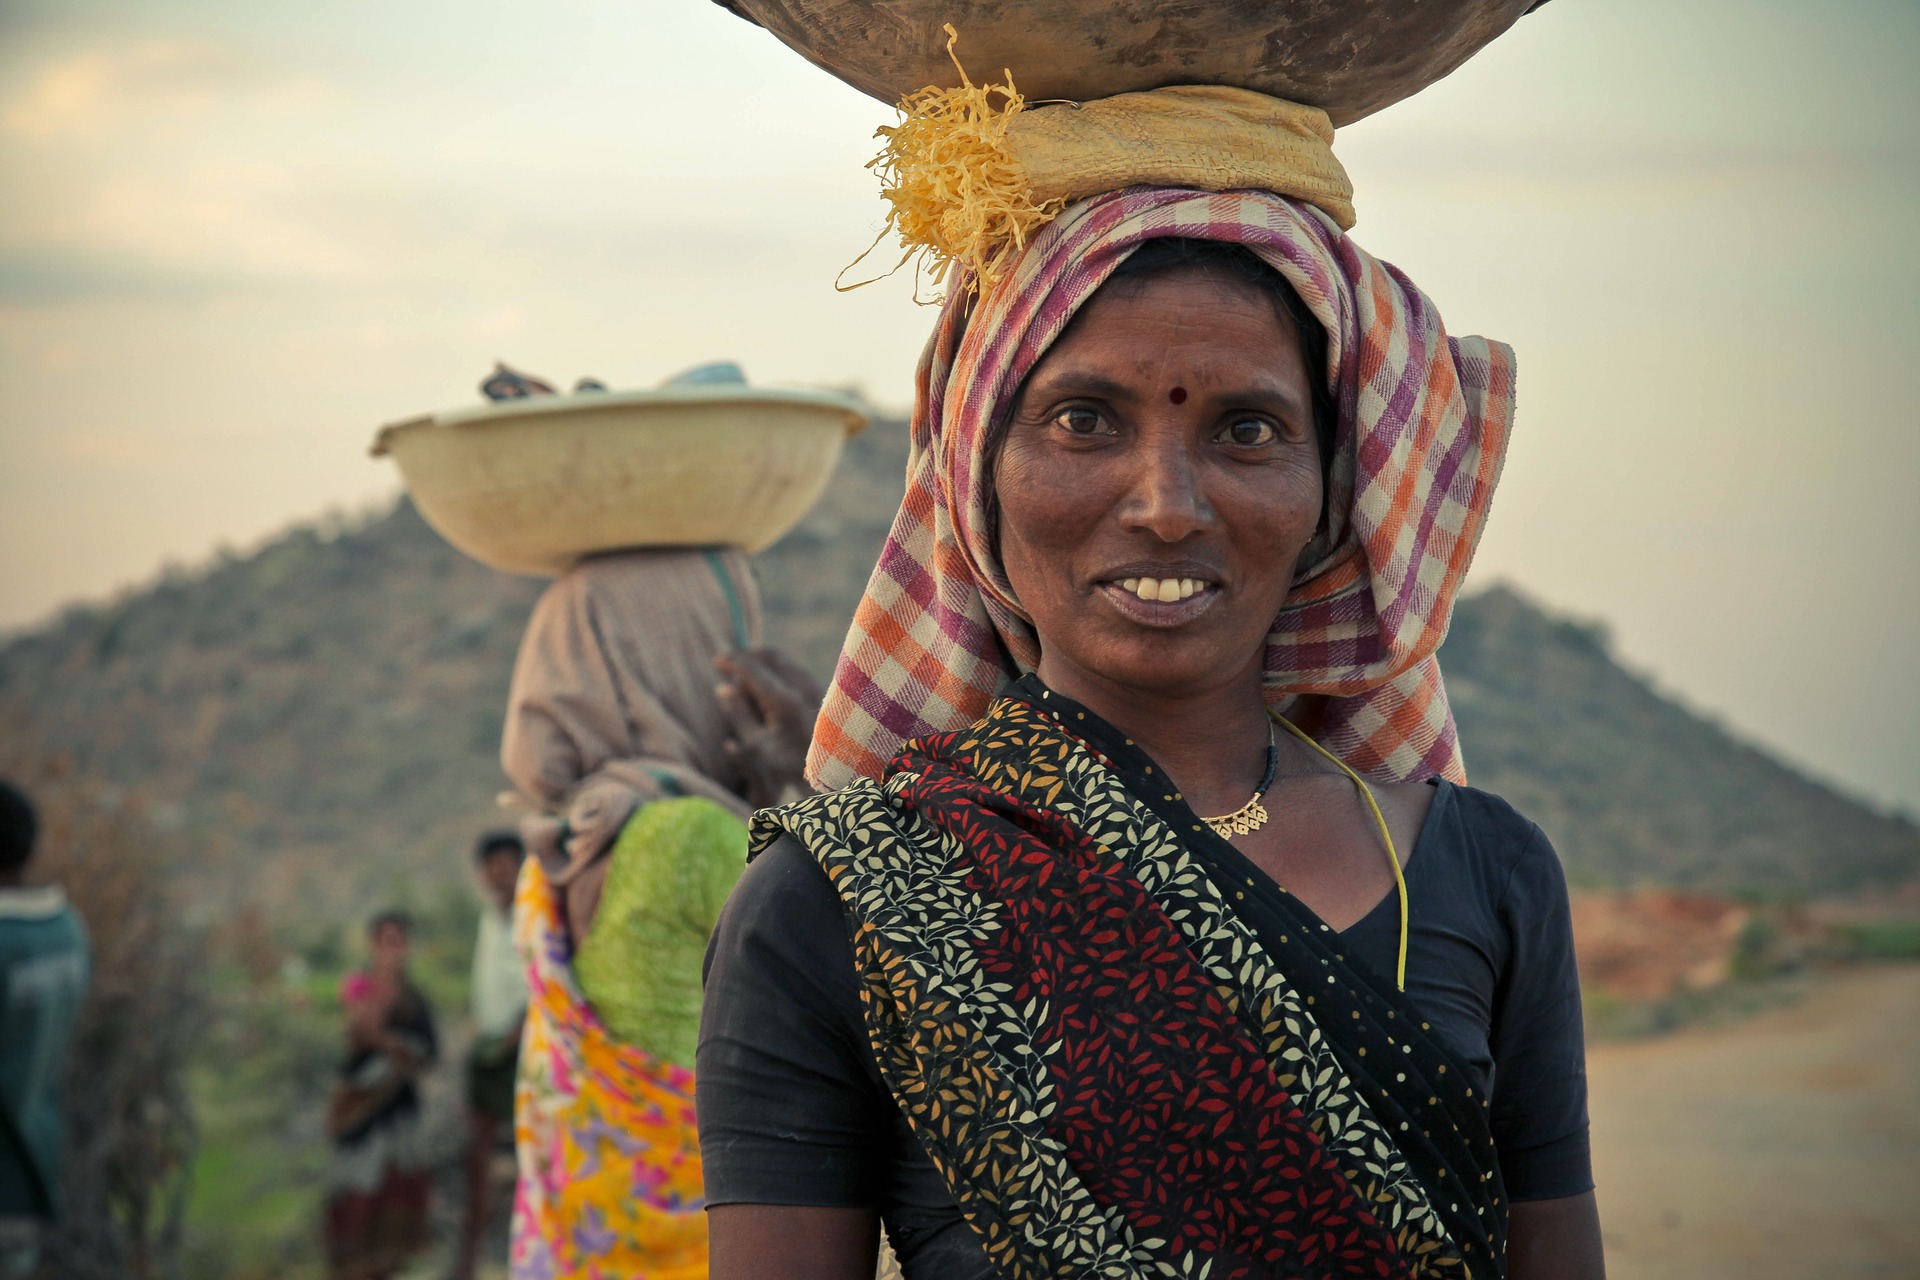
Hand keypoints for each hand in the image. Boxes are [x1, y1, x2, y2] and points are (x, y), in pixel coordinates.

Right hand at [714, 648, 822, 808]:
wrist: (833, 768)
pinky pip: (792, 667)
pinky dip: (775, 671)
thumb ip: (738, 713)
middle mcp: (803, 686)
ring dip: (761, 665)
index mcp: (784, 701)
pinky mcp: (820, 684)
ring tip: (747, 689)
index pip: (752, 668)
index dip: (731, 660)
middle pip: (767, 655)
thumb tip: (722, 688)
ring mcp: (815, 682)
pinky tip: (767, 691)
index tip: (716, 660)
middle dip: (745, 658)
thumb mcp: (757, 744)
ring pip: (781, 659)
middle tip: (728, 669)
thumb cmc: (790, 762)